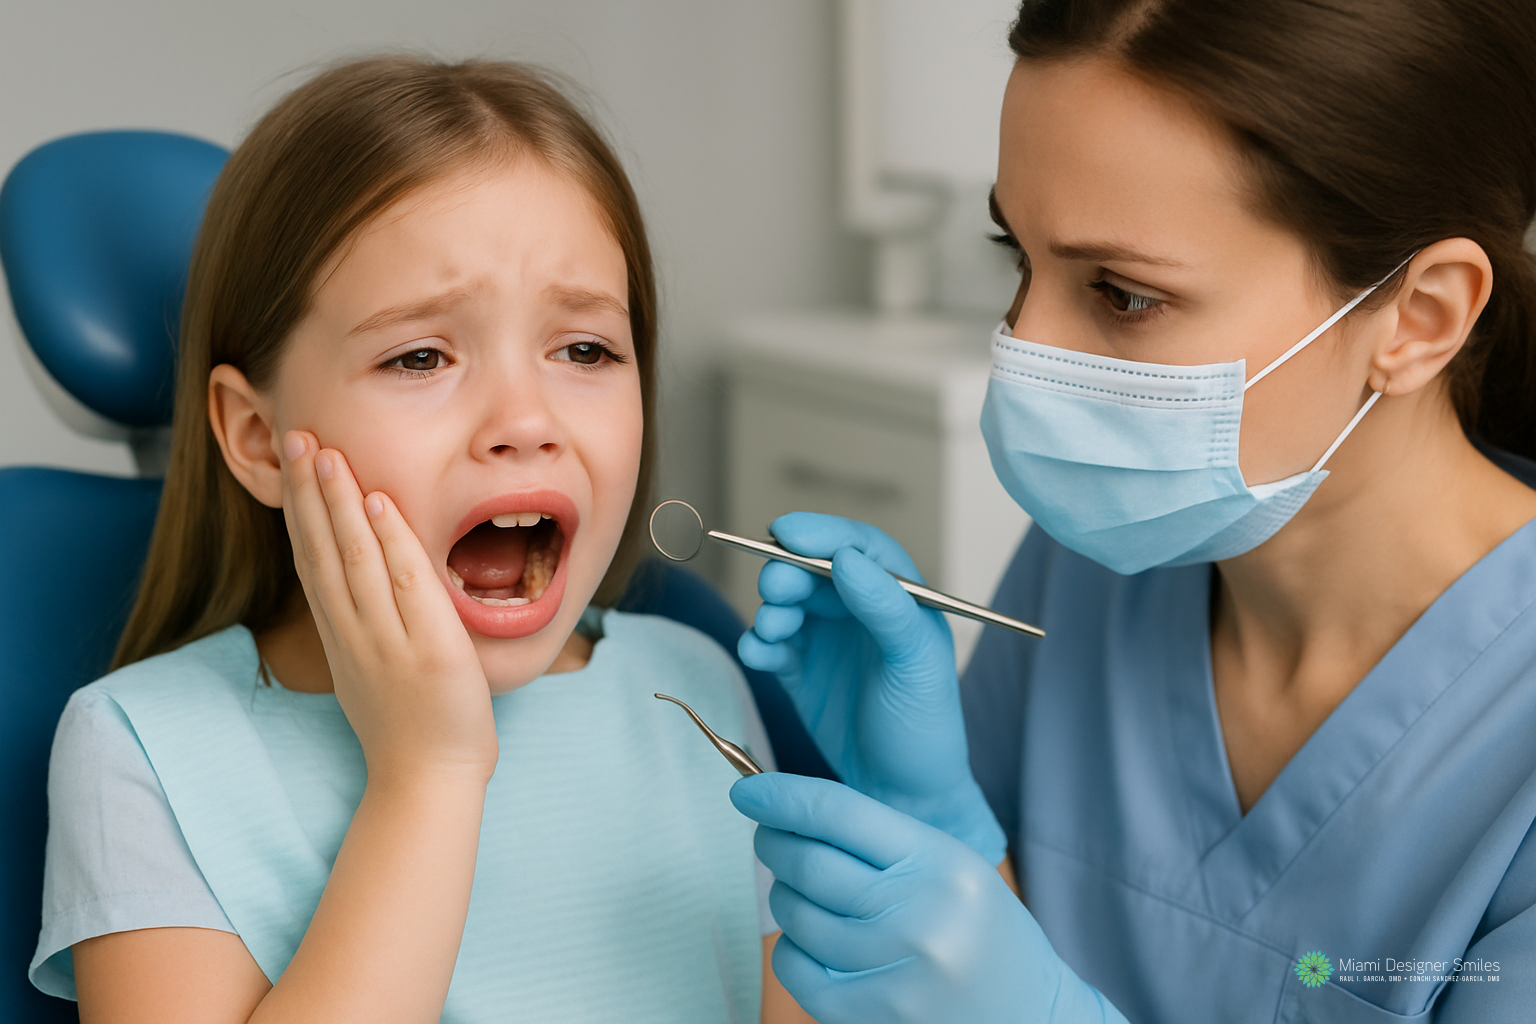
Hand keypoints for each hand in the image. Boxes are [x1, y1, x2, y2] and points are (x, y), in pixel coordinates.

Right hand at [281, 431, 496, 783]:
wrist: (427, 783)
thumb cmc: (409, 728)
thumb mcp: (372, 671)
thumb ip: (365, 628)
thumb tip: (359, 590)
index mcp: (342, 636)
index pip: (313, 560)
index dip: (302, 510)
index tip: (296, 466)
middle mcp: (355, 632)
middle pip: (323, 549)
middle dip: (310, 491)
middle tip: (297, 437)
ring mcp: (388, 639)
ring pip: (355, 557)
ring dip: (340, 502)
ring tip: (326, 453)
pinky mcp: (429, 649)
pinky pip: (406, 585)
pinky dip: (391, 542)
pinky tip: (380, 502)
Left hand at [732, 773, 1127, 1023]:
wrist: (1032, 1014)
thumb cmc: (981, 930)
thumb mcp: (951, 865)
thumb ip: (881, 838)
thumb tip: (790, 809)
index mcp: (941, 862)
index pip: (840, 813)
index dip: (783, 797)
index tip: (748, 790)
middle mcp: (918, 915)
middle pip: (809, 864)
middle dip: (774, 842)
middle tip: (768, 835)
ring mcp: (895, 972)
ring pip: (796, 915)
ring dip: (784, 896)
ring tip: (802, 891)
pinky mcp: (872, 1016)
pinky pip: (795, 969)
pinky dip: (790, 948)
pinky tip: (811, 940)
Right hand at [738, 513, 1003, 861]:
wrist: (902, 798)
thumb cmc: (925, 728)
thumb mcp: (917, 663)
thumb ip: (886, 607)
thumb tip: (846, 558)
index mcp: (899, 598)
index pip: (858, 547)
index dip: (822, 533)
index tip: (786, 532)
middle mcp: (860, 612)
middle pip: (812, 570)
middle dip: (787, 572)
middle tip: (775, 589)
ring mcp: (826, 641)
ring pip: (787, 604)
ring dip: (772, 608)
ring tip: (772, 630)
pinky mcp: (798, 672)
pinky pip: (770, 643)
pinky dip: (758, 642)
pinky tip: (760, 653)